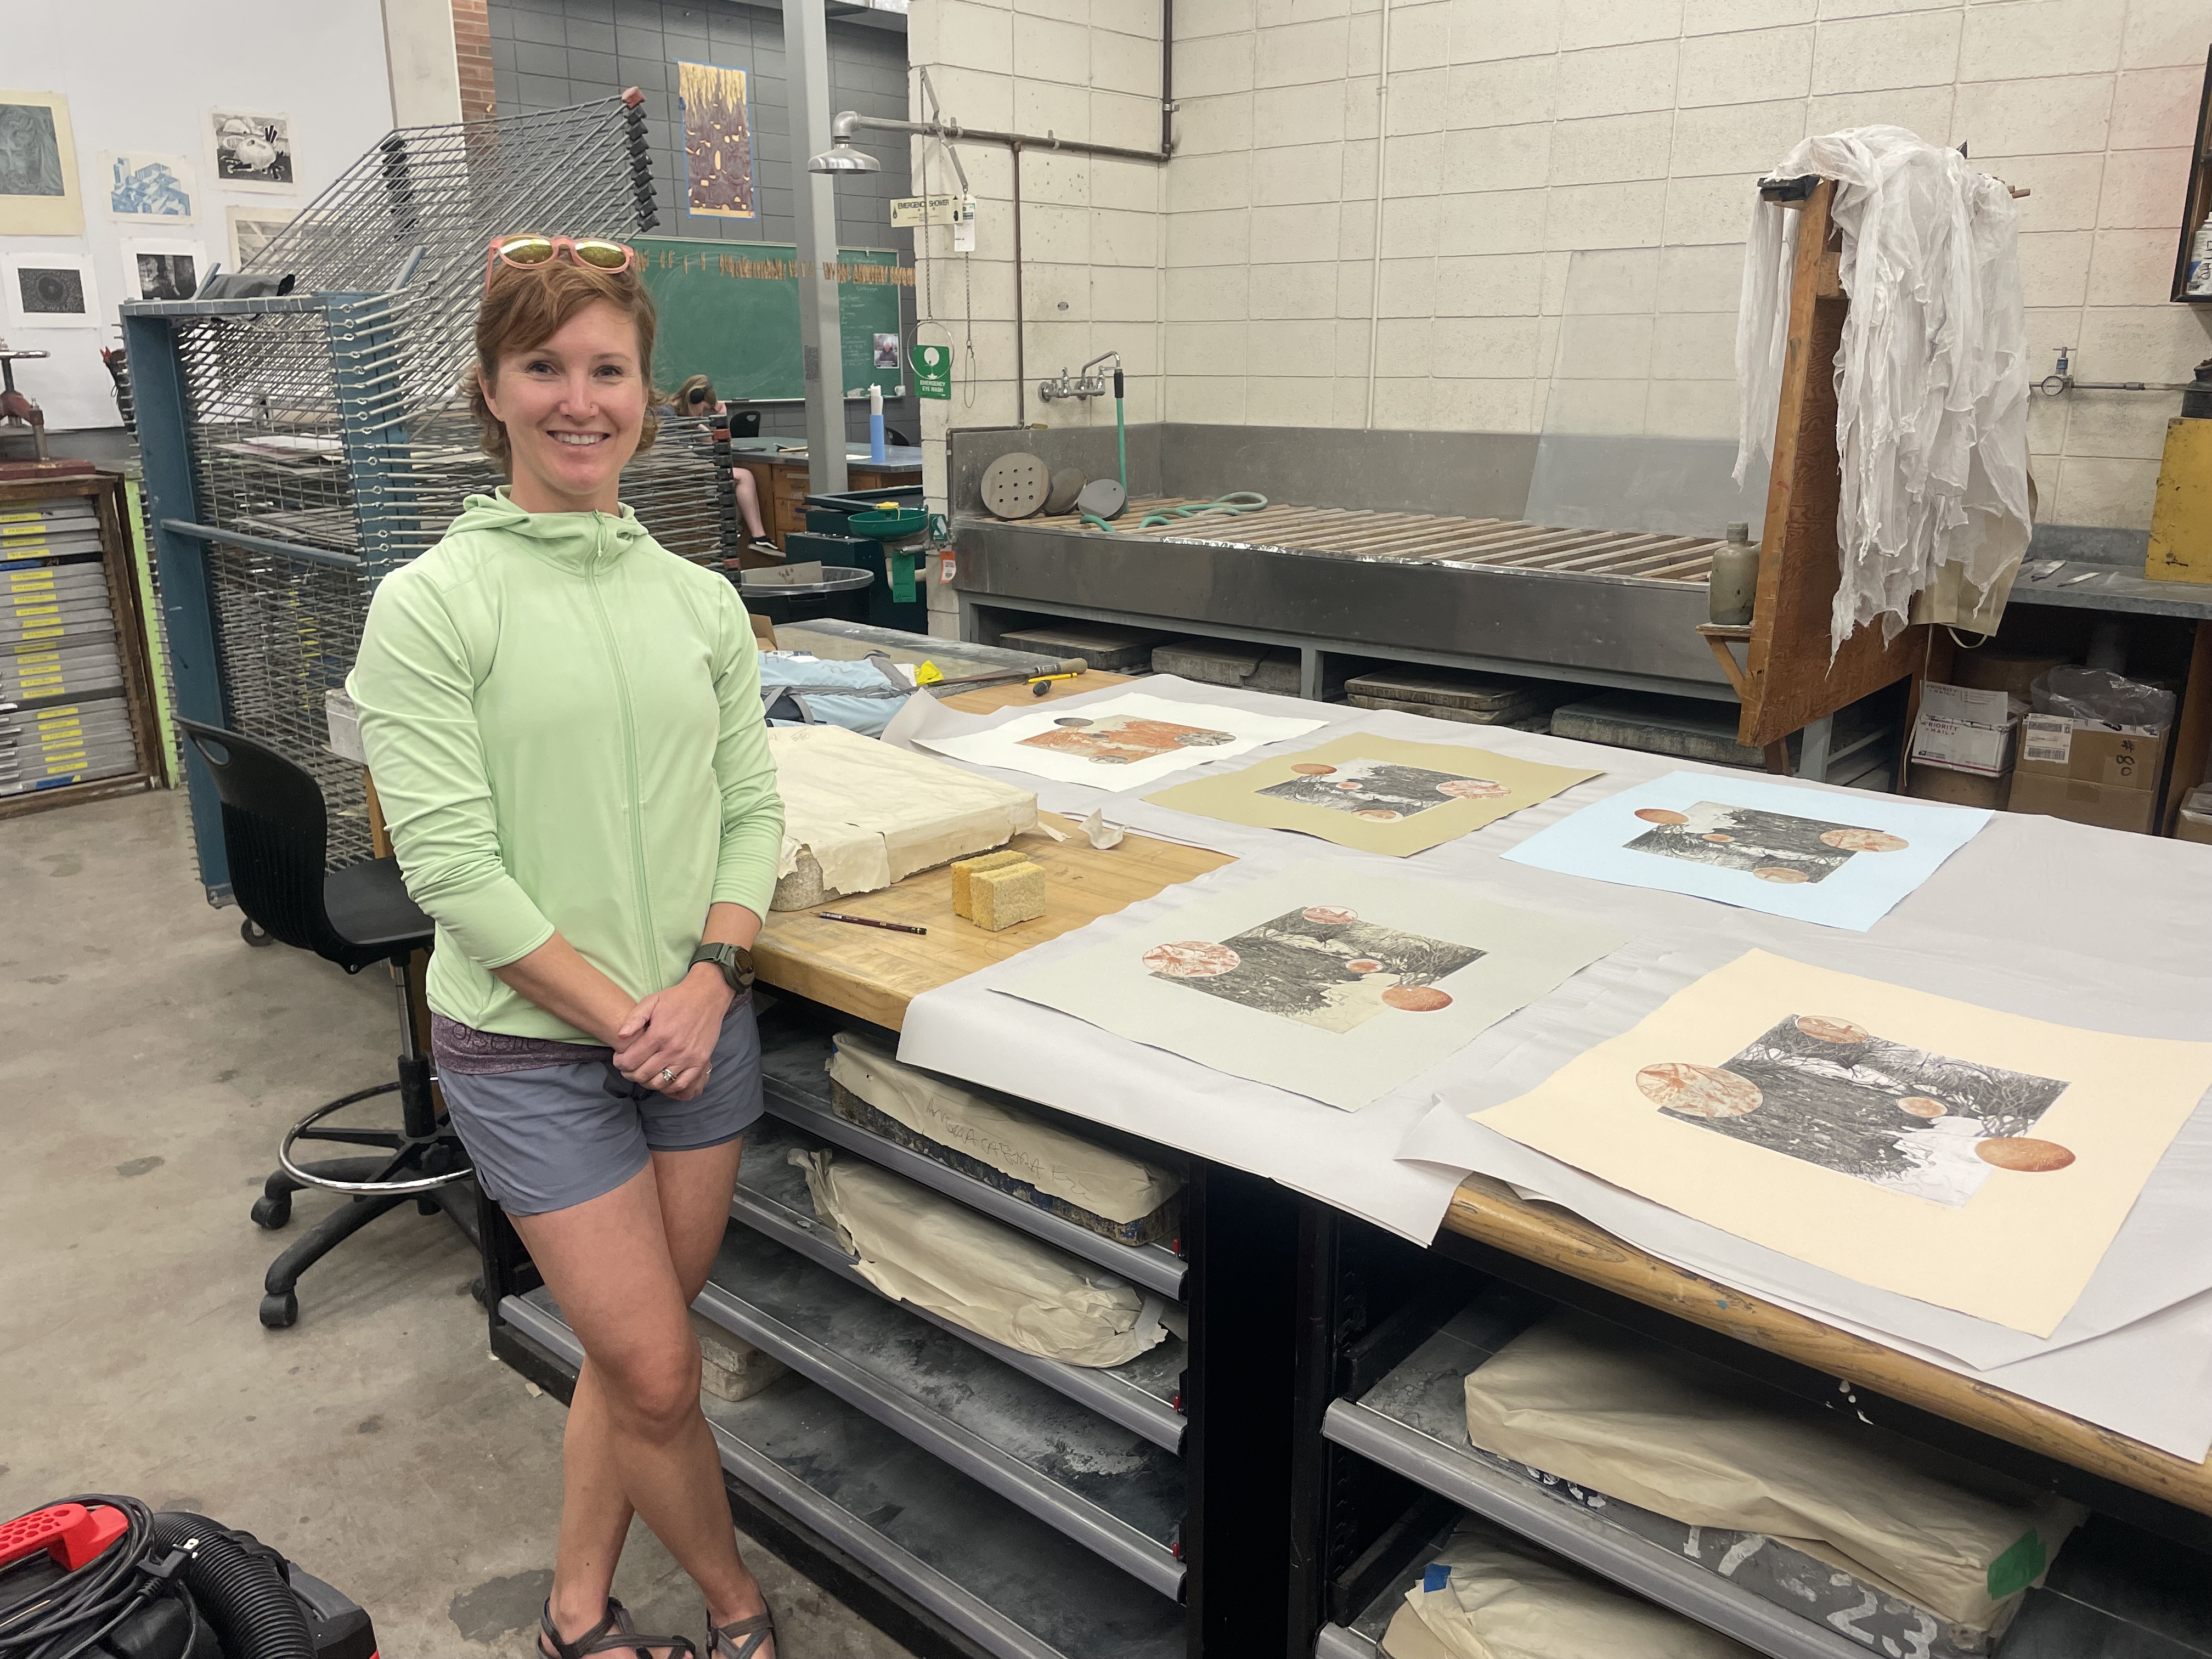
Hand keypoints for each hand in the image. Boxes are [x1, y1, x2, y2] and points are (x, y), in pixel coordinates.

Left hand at [612, 968, 733, 1099]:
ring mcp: (688, 1057)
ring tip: (644, 1073)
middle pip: (642, 1074)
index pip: (631, 1060)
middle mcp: (673, 1049)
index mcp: (659, 1034)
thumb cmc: (677, 999)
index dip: (620, 1063)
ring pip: (660, 1082)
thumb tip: (620, 1036)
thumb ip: (634, 1018)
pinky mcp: (700, 1062)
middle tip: (628, 1068)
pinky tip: (662, 1079)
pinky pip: (681, 1084)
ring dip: (647, 1081)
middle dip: (629, 1074)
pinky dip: (668, 1087)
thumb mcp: (652, 1001)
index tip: (620, 1059)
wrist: (707, 997)